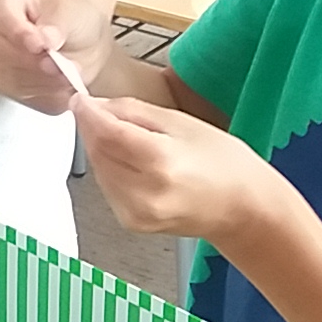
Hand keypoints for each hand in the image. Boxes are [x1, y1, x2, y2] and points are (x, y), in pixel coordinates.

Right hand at [0, 0, 115, 114]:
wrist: (80, 45)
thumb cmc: (69, 20)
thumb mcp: (72, 14)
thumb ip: (58, 25)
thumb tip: (46, 40)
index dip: (19, 32)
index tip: (40, 45)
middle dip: (33, 62)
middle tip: (60, 66)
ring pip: (8, 74)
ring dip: (42, 79)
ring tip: (68, 75)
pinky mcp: (2, 83)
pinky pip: (19, 92)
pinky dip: (44, 91)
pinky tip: (61, 84)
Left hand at [74, 95, 291, 245]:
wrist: (242, 209)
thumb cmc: (223, 163)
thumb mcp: (181, 122)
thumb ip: (134, 112)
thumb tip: (97, 105)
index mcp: (160, 162)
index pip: (106, 132)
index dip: (88, 113)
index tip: (80, 99)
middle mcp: (144, 192)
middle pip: (98, 150)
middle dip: (94, 128)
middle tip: (107, 113)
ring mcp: (136, 212)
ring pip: (98, 168)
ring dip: (101, 149)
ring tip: (130, 140)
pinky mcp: (131, 222)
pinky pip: (106, 187)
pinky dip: (110, 170)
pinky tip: (132, 163)